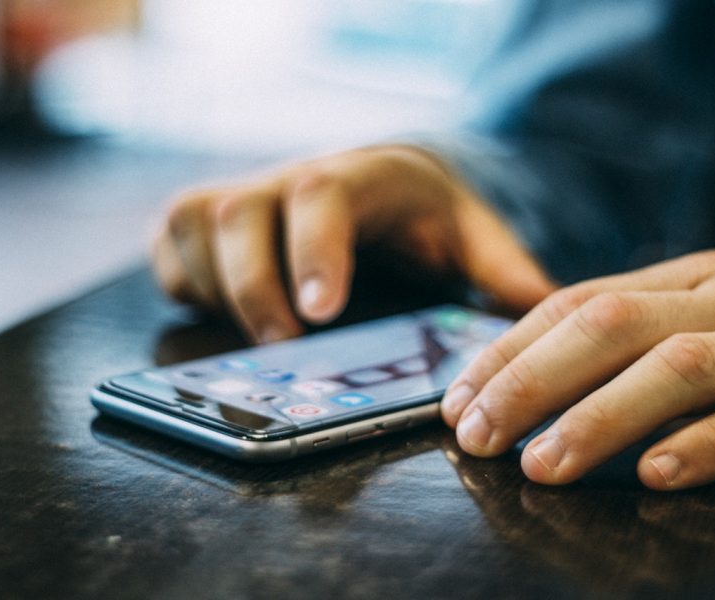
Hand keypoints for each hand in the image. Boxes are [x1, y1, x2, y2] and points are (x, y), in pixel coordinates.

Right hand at [153, 145, 554, 341]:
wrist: (368, 180)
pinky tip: (223, 313)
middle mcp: (287, 180)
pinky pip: (171, 248)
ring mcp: (239, 196)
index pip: (323, 195)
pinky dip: (185, 283)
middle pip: (241, 213)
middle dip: (252, 286)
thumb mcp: (469, 232)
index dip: (314, 250)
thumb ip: (502, 267)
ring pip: (195, 227)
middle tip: (283, 346)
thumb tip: (544, 311)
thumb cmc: (417, 213)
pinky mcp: (204, 221)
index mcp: (357, 177)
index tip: (320, 312)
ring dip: (214, 287)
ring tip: (257, 336)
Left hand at [442, 250, 714, 489]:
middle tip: (476, 436)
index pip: (571, 305)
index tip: (456, 400)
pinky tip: (660, 475)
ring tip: (543, 466)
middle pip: (604, 327)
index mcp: (680, 280)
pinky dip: (712, 441)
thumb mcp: (707, 306)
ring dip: (599, 416)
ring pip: (674, 365)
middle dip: (528, 381)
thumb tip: (540, 369)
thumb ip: (639, 327)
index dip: (506, 350)